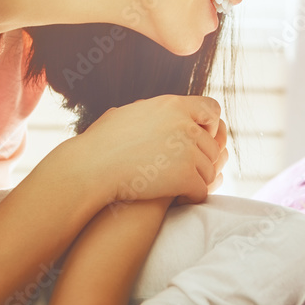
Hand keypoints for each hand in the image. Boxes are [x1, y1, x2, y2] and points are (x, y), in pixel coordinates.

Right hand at [70, 95, 227, 204]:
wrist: (92, 167)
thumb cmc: (101, 143)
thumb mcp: (128, 113)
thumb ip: (150, 110)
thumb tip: (147, 108)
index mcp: (174, 104)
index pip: (212, 109)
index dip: (210, 125)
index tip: (201, 138)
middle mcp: (185, 124)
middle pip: (212, 145)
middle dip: (202, 160)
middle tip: (186, 171)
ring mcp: (188, 150)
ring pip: (210, 170)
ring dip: (197, 180)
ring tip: (180, 187)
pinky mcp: (185, 176)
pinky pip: (201, 190)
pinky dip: (192, 197)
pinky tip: (179, 199)